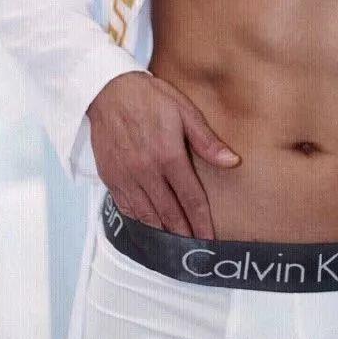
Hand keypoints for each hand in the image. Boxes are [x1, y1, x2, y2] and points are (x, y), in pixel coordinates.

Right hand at [86, 72, 238, 237]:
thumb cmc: (149, 97)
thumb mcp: (184, 111)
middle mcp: (145, 171)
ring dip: (162, 232)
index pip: (190, 198)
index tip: (209, 239)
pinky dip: (140, 221)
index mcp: (168, 155)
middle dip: (184, 234)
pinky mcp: (110, 177)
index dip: (201, 222)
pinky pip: (126, 208)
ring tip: (175, 244)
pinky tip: (150, 227)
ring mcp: (125, 177)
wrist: (106, 89)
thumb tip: (232, 162)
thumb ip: (207, 141)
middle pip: (169, 213)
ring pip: (146, 215)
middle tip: (195, 249)